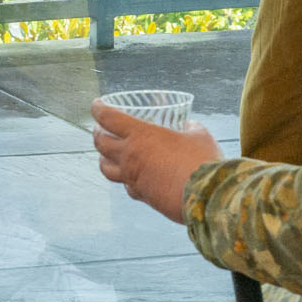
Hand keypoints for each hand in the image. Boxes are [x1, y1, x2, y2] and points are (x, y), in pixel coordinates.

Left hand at [93, 102, 224, 225]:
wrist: (205, 197)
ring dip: (103, 157)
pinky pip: (126, 185)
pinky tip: (131, 176)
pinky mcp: (142, 196)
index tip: (96, 105)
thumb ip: (188, 127)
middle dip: (97, 132)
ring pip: (105, 167)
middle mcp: (130, 157)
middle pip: (100, 143)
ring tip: (106, 153)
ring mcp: (133, 178)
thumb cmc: (203, 160)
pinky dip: (124, 178)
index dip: (98, 109)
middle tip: (100, 127)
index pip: (108, 118)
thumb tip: (187, 126)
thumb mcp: (198, 134)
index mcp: (140, 135)